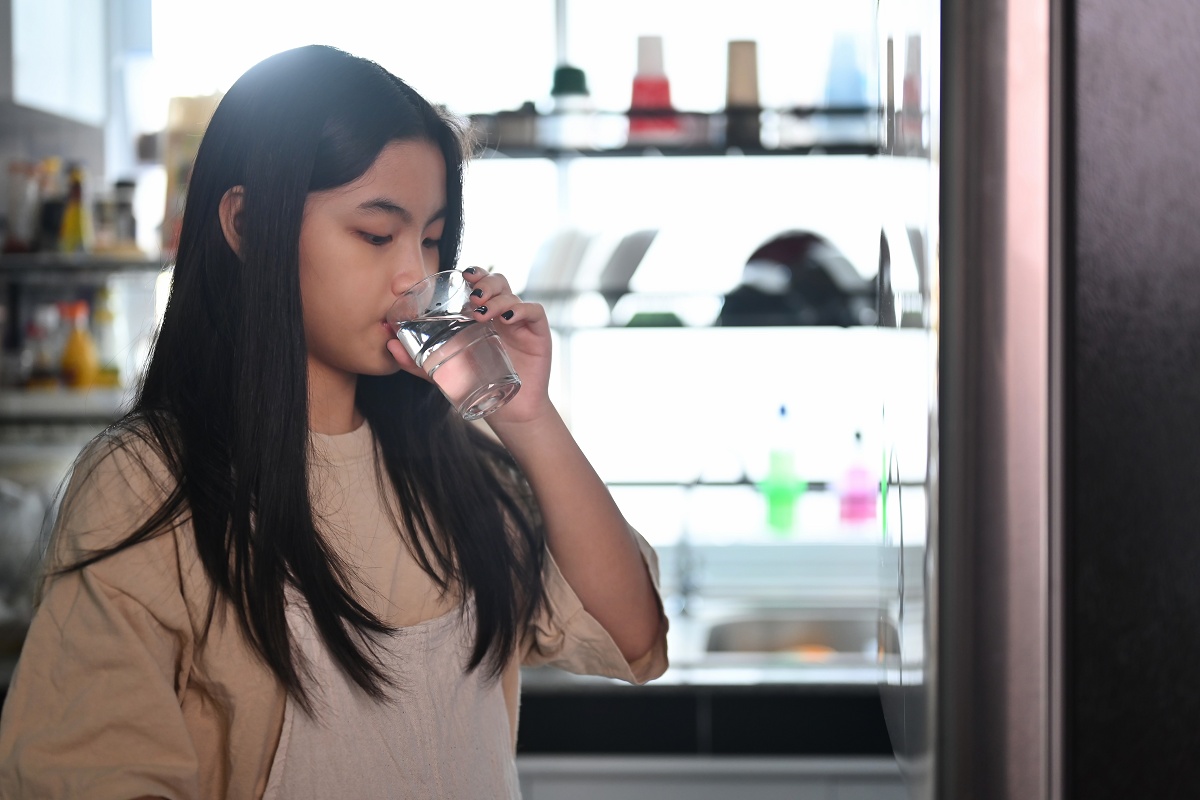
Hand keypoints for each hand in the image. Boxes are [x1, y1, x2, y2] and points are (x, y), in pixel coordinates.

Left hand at [386, 266, 555, 424]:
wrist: (508, 412)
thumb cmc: (477, 386)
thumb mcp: (443, 373)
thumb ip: (416, 361)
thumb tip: (388, 344)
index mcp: (481, 316)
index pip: (479, 284)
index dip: (473, 274)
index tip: (461, 276)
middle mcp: (502, 314)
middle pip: (497, 282)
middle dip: (485, 282)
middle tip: (472, 296)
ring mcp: (521, 323)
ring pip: (513, 294)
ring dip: (497, 298)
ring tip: (482, 312)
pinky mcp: (538, 333)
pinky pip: (534, 311)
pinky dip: (521, 309)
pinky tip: (507, 318)